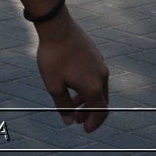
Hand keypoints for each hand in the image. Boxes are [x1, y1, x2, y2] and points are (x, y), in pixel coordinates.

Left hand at [34, 10, 108, 131]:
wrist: (57, 26)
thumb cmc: (53, 56)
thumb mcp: (54, 85)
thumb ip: (63, 105)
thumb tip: (69, 121)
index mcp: (93, 86)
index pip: (100, 112)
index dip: (94, 123)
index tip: (85, 129)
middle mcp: (102, 76)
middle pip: (101, 101)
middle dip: (90, 112)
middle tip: (77, 119)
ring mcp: (100, 64)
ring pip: (98, 88)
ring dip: (87, 99)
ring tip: (72, 103)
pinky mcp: (95, 54)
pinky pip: (95, 76)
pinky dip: (87, 85)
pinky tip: (73, 83)